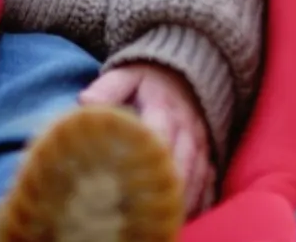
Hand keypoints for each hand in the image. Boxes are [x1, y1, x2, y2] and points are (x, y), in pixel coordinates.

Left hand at [80, 62, 214, 213]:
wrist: (184, 75)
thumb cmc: (147, 80)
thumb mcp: (125, 76)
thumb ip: (107, 88)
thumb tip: (85, 102)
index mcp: (163, 108)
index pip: (159, 135)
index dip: (150, 158)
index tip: (133, 180)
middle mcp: (187, 128)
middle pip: (182, 163)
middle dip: (167, 189)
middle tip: (147, 213)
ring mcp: (201, 144)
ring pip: (197, 177)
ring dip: (183, 200)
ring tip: (164, 221)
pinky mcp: (209, 156)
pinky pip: (210, 183)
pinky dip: (200, 202)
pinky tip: (186, 218)